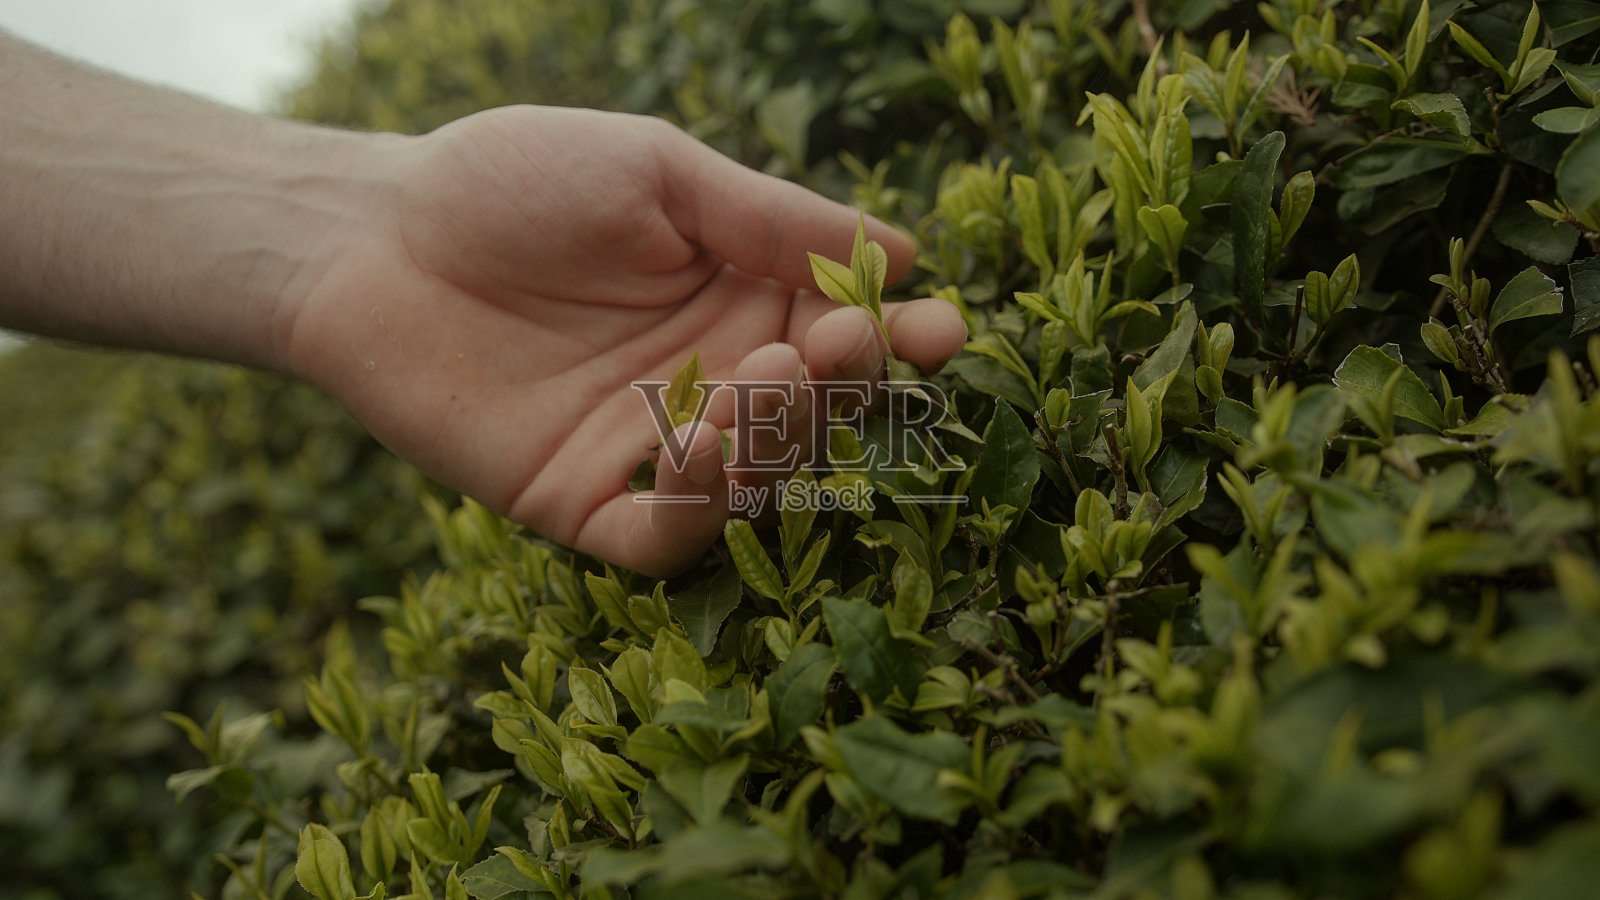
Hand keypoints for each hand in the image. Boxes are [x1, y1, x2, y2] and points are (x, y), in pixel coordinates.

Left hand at [280, 106, 965, 575]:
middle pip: (816, 413)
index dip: (899, 338)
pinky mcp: (582, 503)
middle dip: (848, 387)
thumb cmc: (511, 180)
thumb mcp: (655, 172)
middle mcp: (709, 378)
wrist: (367, 236)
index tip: (941, 328)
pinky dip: (700, 509)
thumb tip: (900, 250)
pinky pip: (664, 538)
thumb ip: (768, 218)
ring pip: (755, 481)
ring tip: (766, 377)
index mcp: (738, 296)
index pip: (843, 332)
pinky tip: (701, 443)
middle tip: (842, 344)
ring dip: (780, 441)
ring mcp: (649, 448)